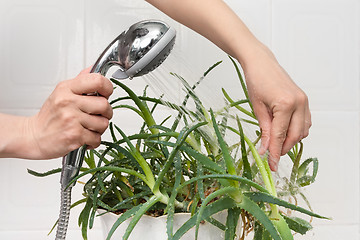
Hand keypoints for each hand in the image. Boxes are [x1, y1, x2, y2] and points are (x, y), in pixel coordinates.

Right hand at [26, 68, 112, 158]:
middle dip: (106, 112)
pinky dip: (93, 140)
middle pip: (104, 104)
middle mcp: (68, 102)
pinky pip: (97, 138)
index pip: (97, 80)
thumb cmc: (50, 116)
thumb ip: (80, 81)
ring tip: (88, 127)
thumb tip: (93, 68)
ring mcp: (71, 119)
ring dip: (99, 128)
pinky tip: (84, 137)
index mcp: (66, 88)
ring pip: (103, 123)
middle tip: (98, 115)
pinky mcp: (74, 135)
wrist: (34, 136)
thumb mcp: (61, 93)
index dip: (107, 88)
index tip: (105, 94)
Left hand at [242, 45, 310, 170]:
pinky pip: (305, 122)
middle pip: (295, 136)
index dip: (274, 152)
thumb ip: (264, 130)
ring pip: (303, 131)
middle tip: (272, 157)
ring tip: (275, 144)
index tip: (271, 165)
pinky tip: (284, 132)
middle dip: (283, 148)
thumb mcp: (257, 108)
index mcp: (286, 104)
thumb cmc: (256, 81)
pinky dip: (296, 130)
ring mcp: (304, 101)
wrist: (261, 63)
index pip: (280, 135)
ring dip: (291, 140)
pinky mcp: (304, 100)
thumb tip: (265, 149)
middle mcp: (299, 103)